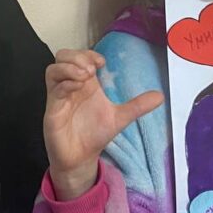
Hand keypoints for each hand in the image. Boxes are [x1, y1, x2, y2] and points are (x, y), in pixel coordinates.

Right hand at [43, 49, 162, 199]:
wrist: (82, 159)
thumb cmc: (95, 135)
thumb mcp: (120, 118)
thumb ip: (137, 106)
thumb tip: (160, 96)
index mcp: (85, 84)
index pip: (80, 57)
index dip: (89, 54)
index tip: (103, 63)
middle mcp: (70, 86)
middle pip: (63, 57)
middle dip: (77, 57)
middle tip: (92, 69)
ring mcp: (59, 97)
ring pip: (53, 70)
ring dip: (68, 67)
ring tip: (85, 76)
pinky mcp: (52, 110)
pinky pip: (53, 90)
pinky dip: (64, 84)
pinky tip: (77, 87)